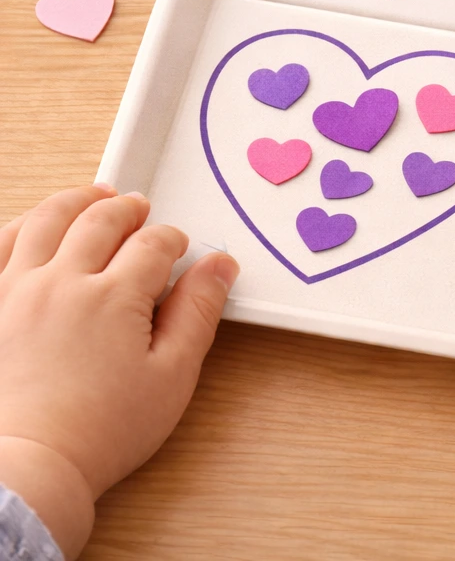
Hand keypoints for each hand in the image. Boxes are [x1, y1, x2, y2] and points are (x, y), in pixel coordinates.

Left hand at [0, 185, 238, 557]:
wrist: (26, 470)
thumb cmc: (96, 433)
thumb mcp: (172, 376)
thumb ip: (199, 312)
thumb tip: (219, 267)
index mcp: (114, 296)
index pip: (154, 243)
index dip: (173, 240)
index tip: (178, 248)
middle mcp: (62, 282)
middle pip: (101, 218)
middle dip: (128, 208)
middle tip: (139, 208)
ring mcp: (16, 290)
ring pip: (46, 220)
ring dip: (76, 201)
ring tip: (93, 198)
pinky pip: (0, 244)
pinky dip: (22, 225)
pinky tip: (36, 226)